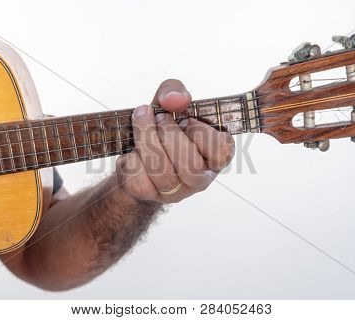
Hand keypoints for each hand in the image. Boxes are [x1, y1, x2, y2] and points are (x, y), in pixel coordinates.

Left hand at [116, 79, 234, 202]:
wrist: (135, 150)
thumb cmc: (162, 127)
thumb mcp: (169, 102)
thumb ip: (174, 91)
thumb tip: (175, 99)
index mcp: (216, 156)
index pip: (222, 151)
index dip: (201, 133)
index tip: (186, 120)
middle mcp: (200, 178)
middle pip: (189, 165)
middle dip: (168, 133)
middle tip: (159, 116)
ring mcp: (176, 191)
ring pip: (162, 172)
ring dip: (146, 138)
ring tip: (141, 118)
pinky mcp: (150, 195)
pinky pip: (139, 177)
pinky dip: (132, 156)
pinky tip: (134, 148)